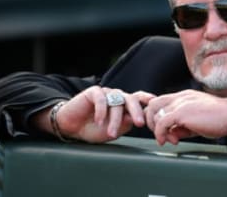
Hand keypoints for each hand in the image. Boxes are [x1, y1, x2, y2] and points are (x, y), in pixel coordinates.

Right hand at [34, 86, 155, 142]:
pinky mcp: (93, 92)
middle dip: (136, 112)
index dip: (147, 99)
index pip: (138, 98)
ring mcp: (106, 93)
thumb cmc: (93, 129)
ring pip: (116, 103)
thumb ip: (124, 124)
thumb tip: (135, 120)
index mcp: (124, 104)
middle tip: (139, 123)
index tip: (155, 103)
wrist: (71, 127)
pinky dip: (101, 110)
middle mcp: (117, 96)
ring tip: (110, 133)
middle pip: (131, 99)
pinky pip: (101, 98)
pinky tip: (98, 121)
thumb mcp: (112, 130)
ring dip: (114, 119)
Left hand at [144, 90, 226, 144]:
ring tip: (170, 140)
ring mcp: (180, 103)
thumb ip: (182, 126)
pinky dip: (160, 133)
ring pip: (155, 113)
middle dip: (152, 122)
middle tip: (162, 135)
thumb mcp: (197, 121)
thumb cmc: (219, 119)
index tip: (165, 130)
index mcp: (184, 97)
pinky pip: (161, 122)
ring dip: (157, 130)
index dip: (157, 117)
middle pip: (153, 105)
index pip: (160, 102)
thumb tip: (172, 135)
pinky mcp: (182, 112)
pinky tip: (166, 141)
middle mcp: (180, 97)